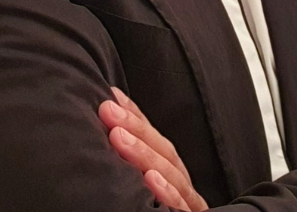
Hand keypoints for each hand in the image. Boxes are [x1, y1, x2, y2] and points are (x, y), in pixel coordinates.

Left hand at [98, 87, 207, 211]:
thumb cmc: (157, 207)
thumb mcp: (142, 181)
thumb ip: (130, 157)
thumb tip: (108, 121)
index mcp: (171, 172)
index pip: (154, 138)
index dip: (134, 115)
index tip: (111, 96)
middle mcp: (182, 183)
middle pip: (163, 151)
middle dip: (135, 128)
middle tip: (107, 110)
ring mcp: (189, 202)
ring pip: (171, 173)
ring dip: (143, 153)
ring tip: (118, 136)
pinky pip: (180, 206)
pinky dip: (167, 192)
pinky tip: (150, 179)